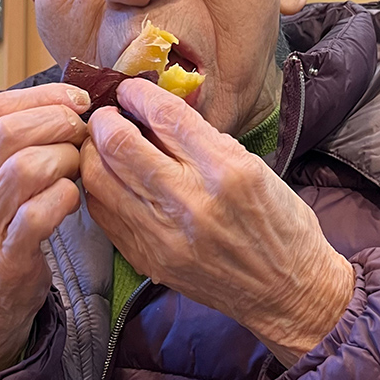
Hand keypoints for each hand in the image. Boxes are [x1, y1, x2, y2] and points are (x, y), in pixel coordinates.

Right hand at [0, 83, 89, 374]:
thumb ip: (6, 140)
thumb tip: (64, 97)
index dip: (41, 97)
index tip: (76, 99)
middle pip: (7, 133)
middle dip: (58, 123)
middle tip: (82, 131)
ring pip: (25, 168)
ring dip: (65, 159)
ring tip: (76, 166)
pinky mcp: (2, 258)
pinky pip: (40, 212)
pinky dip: (66, 196)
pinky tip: (71, 198)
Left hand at [80, 77, 356, 366]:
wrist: (287, 291)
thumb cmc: (279, 225)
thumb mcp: (256, 168)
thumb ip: (205, 141)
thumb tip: (158, 114)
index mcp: (226, 171)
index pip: (166, 117)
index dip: (139, 94)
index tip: (130, 88)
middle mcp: (191, 202)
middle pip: (120, 145)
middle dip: (104, 120)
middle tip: (107, 114)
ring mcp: (164, 235)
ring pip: (100, 180)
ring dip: (92, 153)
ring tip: (101, 144)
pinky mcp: (148, 259)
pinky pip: (104, 214)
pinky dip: (99, 188)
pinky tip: (108, 179)